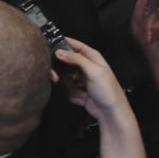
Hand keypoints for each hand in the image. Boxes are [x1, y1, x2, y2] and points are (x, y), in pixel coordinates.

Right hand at [53, 38, 145, 157]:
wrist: (111, 114)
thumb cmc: (106, 90)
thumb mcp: (94, 72)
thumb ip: (76, 59)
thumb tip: (57, 51)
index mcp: (91, 55)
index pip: (72, 43)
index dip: (60, 44)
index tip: (47, 49)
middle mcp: (84, 64)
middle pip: (63, 61)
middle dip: (61, 72)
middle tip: (55, 77)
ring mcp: (80, 77)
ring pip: (64, 77)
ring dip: (71, 87)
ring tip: (83, 94)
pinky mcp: (77, 89)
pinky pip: (66, 88)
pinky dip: (74, 95)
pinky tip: (84, 99)